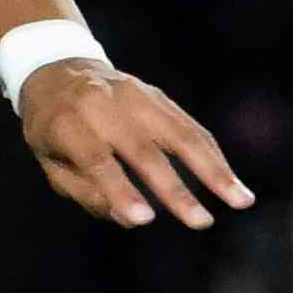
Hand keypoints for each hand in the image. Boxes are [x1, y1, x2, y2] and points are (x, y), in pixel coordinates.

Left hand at [15, 55, 255, 232]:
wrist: (58, 69)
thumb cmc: (52, 128)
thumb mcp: (50, 163)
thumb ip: (85, 192)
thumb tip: (132, 218)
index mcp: (68, 122)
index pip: (97, 160)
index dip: (120, 189)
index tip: (145, 219)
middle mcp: (105, 104)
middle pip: (145, 149)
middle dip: (175, 189)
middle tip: (201, 223)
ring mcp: (136, 96)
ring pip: (181, 133)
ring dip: (214, 170)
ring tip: (242, 201)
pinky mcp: (158, 97)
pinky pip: (191, 126)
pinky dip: (214, 155)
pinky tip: (232, 182)